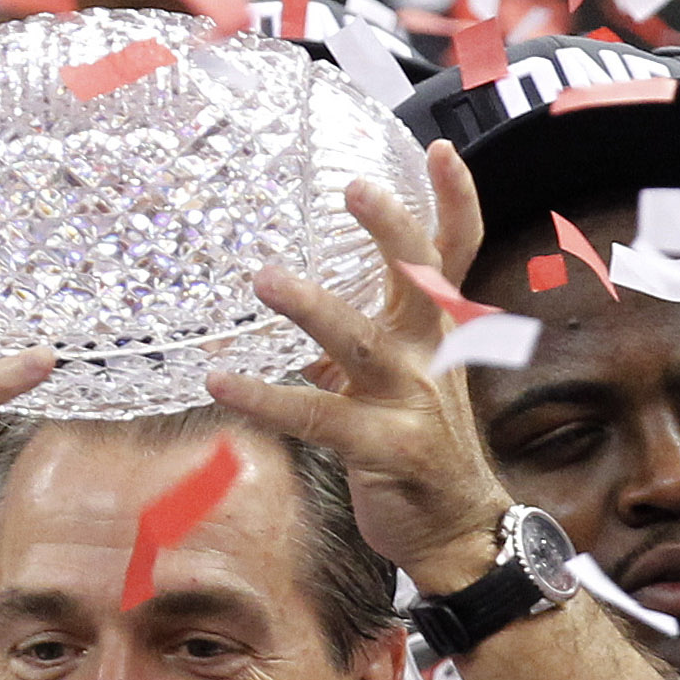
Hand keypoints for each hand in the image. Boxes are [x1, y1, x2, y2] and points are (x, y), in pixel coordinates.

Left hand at [204, 144, 508, 595]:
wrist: (458, 531)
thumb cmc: (417, 445)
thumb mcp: (397, 378)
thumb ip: (350, 341)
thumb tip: (288, 302)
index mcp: (437, 329)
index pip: (454, 252)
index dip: (452, 200)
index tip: (433, 148)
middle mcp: (432, 355)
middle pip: (421, 278)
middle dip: (392, 229)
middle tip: (353, 188)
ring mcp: (413, 401)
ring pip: (362, 342)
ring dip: (312, 309)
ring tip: (264, 278)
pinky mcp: (386, 449)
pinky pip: (319, 418)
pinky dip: (267, 399)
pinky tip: (221, 383)